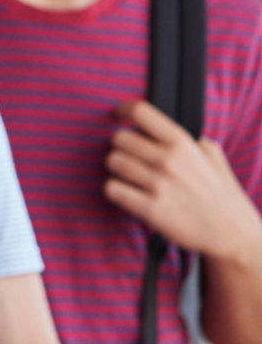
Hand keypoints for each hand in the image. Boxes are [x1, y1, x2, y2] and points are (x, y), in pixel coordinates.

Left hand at [105, 101, 261, 261]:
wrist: (232, 232)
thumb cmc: (221, 194)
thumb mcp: (213, 156)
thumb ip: (189, 139)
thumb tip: (166, 129)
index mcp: (183, 143)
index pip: (141, 111)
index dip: (123, 110)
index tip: (118, 116)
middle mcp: (169, 160)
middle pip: (119, 138)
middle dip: (121, 147)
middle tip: (131, 157)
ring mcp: (159, 184)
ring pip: (113, 162)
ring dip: (117, 169)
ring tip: (132, 177)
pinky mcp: (150, 208)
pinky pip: (112, 188)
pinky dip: (115, 190)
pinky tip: (128, 193)